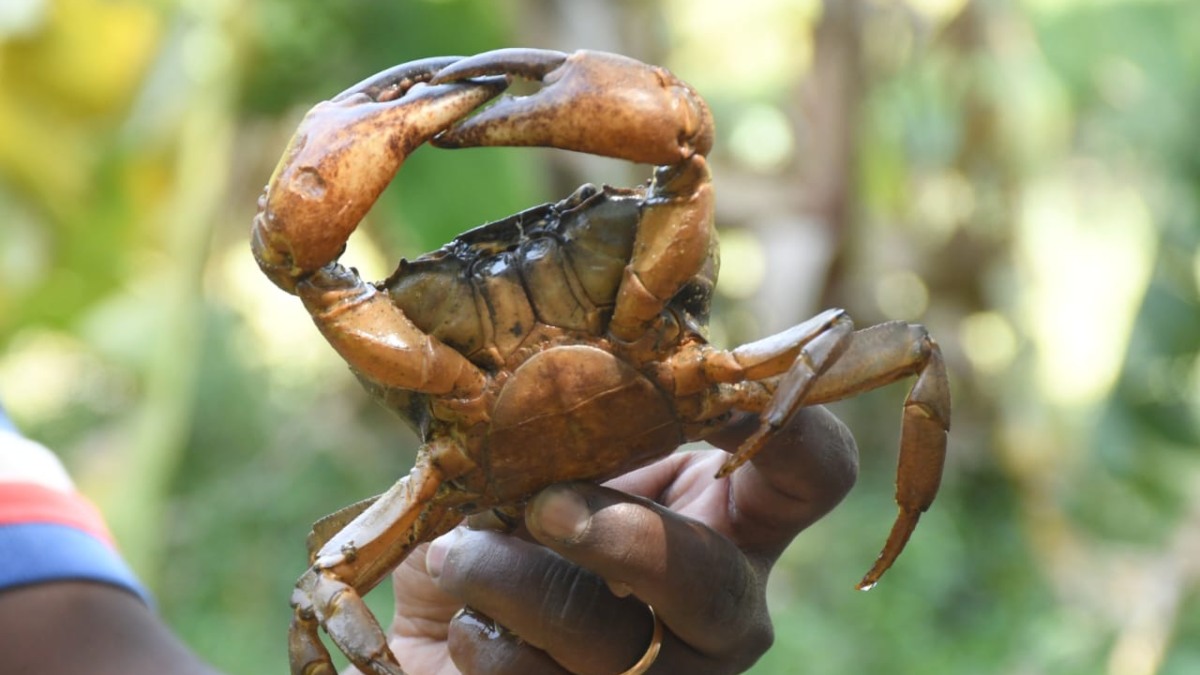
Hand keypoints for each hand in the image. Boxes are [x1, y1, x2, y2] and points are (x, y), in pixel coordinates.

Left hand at [366, 406, 857, 674]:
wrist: (444, 634)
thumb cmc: (511, 528)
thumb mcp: (545, 463)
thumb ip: (572, 430)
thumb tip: (568, 370)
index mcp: (730, 519)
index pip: (814, 472)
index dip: (792, 426)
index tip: (716, 391)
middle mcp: (720, 606)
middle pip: (712, 586)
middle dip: (625, 542)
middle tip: (545, 504)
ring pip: (612, 650)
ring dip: (515, 589)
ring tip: (458, 556)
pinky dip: (484, 642)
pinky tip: (464, 621)